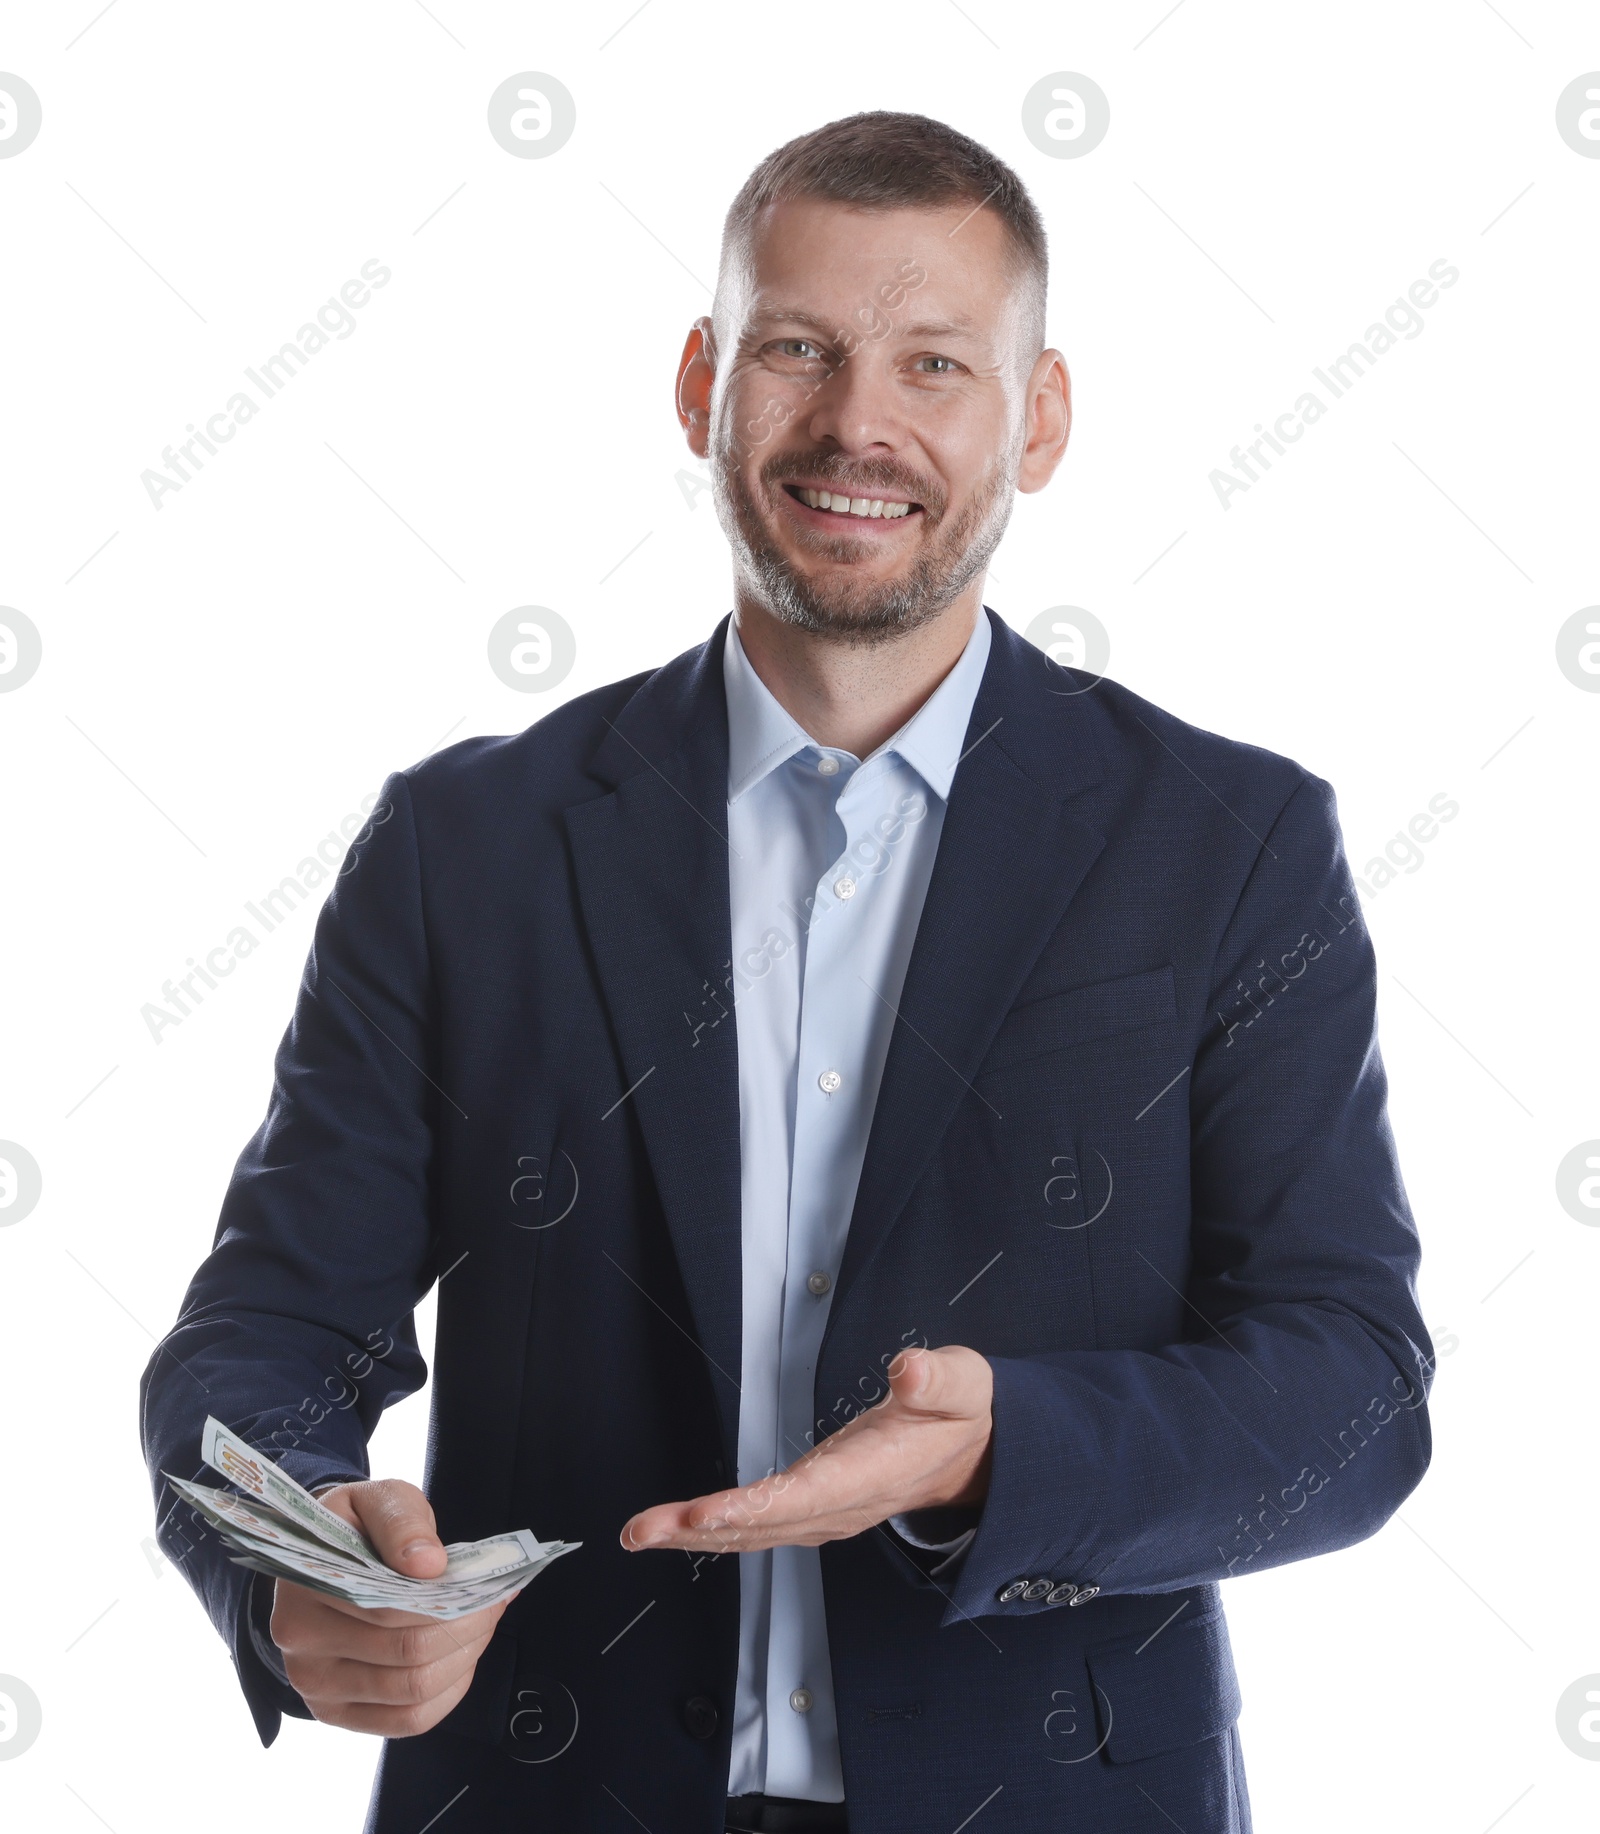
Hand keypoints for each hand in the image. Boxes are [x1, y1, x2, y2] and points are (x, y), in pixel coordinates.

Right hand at [268, 1478, 508, 1737]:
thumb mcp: (379, 1500)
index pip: (391, 1609)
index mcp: (306, 1590)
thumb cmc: (358, 1527)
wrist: (326, 1557)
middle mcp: (301, 1649)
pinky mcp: (337, 1714)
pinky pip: (406, 1721)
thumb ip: (402, 1523)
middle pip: (407, 1654)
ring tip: (482, 1625)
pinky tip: (462, 1659)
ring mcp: (316, 1689)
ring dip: (463, 1658)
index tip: (490, 1582)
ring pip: (411, 1692)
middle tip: (495, 1602)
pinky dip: (447, 1693)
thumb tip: (429, 1564)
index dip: (452, 1599)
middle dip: (466, 1628)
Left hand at [621, 1344, 993, 1554]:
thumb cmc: (959, 1414)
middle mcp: (844, 1503)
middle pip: (766, 1523)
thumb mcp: (964, 1385)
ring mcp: (828, 1511)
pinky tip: (683, 1528)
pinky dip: (718, 1530)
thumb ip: (939, 1378)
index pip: (806, 1496)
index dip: (753, 1507)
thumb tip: (911, 1367)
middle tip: (643, 1530)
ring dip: (696, 1534)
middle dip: (700, 1527)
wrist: (973, 1453)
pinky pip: (762, 1525)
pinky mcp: (816, 1507)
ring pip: (756, 1531)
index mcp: (873, 1473)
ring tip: (643, 1533)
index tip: (704, 1512)